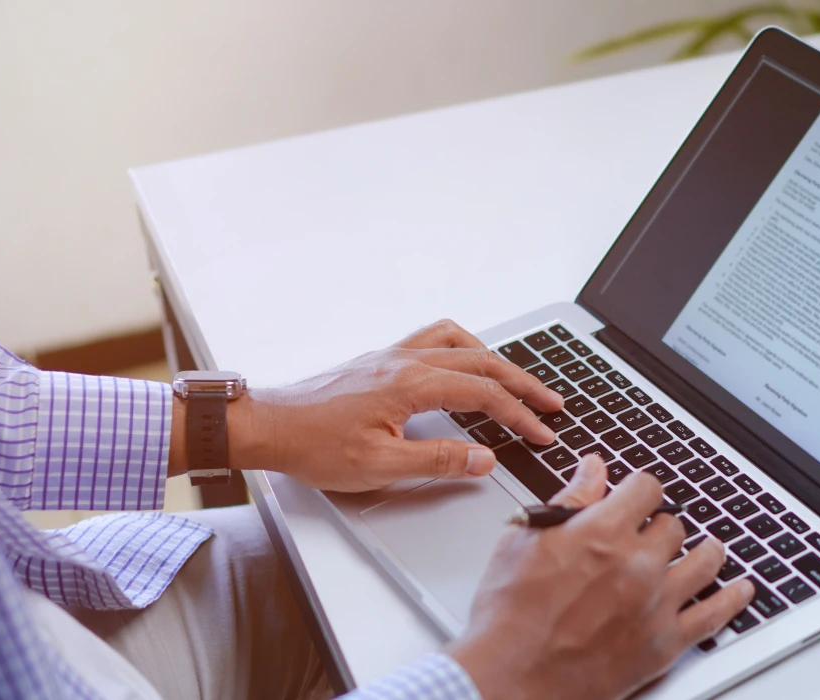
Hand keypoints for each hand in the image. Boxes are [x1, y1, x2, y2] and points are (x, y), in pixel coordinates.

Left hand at [197, 319, 564, 490]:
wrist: (267, 425)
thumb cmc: (313, 445)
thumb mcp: (379, 467)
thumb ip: (437, 461)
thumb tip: (484, 458)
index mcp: (409, 384)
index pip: (483, 393)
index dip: (519, 415)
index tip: (543, 432)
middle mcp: (405, 360)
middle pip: (482, 360)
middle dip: (523, 383)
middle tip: (552, 402)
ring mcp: (392, 355)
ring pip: (460, 341)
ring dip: (495, 358)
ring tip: (517, 380)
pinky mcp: (381, 360)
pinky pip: (434, 338)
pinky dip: (464, 348)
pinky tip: (466, 365)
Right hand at [447, 456, 754, 699]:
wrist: (511, 676)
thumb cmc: (509, 613)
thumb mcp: (526, 540)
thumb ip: (568, 500)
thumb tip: (592, 469)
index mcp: (602, 530)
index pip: (646, 488)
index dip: (641, 490)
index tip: (640, 497)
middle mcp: (636, 562)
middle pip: (673, 525)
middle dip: (660, 526)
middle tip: (652, 536)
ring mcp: (655, 603)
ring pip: (705, 561)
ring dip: (707, 550)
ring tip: (709, 549)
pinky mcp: (664, 643)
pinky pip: (714, 615)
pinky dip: (733, 599)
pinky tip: (742, 590)